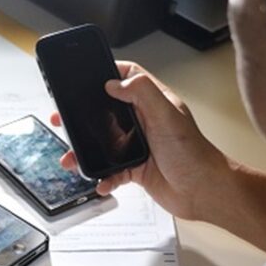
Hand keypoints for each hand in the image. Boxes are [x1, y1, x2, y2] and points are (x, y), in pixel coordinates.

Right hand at [54, 61, 231, 220]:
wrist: (203, 192)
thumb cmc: (194, 154)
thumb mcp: (167, 115)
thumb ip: (142, 93)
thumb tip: (115, 82)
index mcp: (154, 103)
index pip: (130, 77)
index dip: (109, 72)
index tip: (87, 74)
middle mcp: (145, 122)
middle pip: (107, 112)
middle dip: (83, 117)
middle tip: (62, 118)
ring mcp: (139, 146)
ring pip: (104, 145)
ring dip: (86, 153)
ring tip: (72, 159)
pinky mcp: (136, 169)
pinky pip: (111, 172)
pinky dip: (103, 178)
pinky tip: (101, 182)